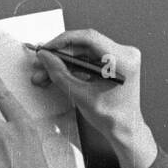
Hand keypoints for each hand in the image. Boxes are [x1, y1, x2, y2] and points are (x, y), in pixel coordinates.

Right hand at [30, 30, 156, 167]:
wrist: (125, 129)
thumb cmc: (111, 117)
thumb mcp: (80, 95)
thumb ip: (60, 74)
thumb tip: (45, 56)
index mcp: (122, 60)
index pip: (89, 38)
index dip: (64, 41)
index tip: (46, 48)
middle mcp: (125, 53)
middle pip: (85, 45)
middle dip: (60, 55)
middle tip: (41, 63)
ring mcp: (121, 57)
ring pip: (84, 52)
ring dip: (64, 62)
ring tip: (45, 73)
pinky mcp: (114, 62)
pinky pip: (89, 59)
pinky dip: (73, 66)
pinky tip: (58, 74)